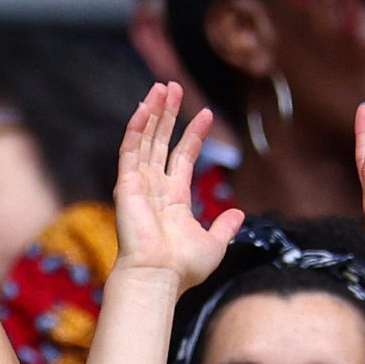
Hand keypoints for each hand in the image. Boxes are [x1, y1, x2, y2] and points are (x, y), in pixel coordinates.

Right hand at [111, 82, 240, 283]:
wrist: (159, 276)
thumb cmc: (183, 267)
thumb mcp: (214, 243)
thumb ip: (224, 226)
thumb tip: (238, 214)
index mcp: (173, 199)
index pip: (182, 157)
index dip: (193, 134)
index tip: (206, 113)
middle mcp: (154, 188)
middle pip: (160, 142)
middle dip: (168, 115)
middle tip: (174, 87)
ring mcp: (138, 184)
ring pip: (145, 140)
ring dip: (153, 113)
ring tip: (163, 87)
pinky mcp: (126, 184)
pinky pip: (129, 150)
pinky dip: (136, 127)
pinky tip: (145, 106)